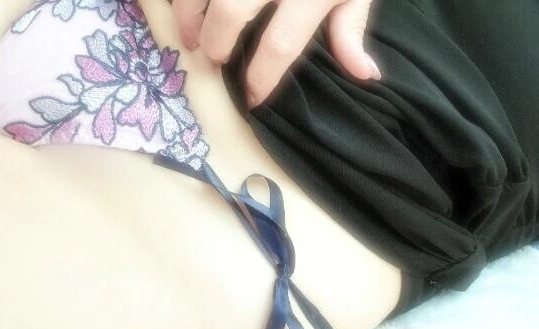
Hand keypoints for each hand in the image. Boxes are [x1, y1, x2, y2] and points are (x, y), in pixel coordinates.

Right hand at [171, 0, 380, 107]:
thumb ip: (352, 29)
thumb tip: (366, 75)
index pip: (280, 45)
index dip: (261, 78)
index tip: (251, 98)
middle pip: (232, 14)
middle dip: (215, 44)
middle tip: (211, 60)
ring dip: (188, 15)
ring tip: (188, 36)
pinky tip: (184, 4)